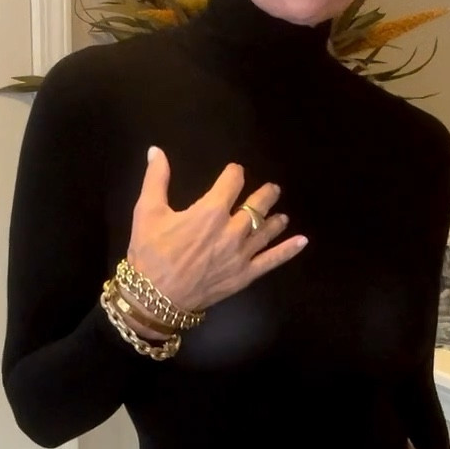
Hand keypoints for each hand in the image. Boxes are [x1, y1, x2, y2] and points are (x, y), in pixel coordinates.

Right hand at [125, 146, 307, 315]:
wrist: (154, 297)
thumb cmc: (150, 253)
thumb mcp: (147, 211)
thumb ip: (156, 178)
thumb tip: (155, 150)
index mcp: (210, 211)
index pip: (232, 182)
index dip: (234, 174)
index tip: (234, 172)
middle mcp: (232, 230)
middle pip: (256, 206)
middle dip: (265, 195)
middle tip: (272, 190)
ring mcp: (241, 254)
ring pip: (266, 231)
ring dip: (276, 220)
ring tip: (282, 215)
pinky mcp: (244, 275)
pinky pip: (271, 261)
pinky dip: (288, 250)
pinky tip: (302, 241)